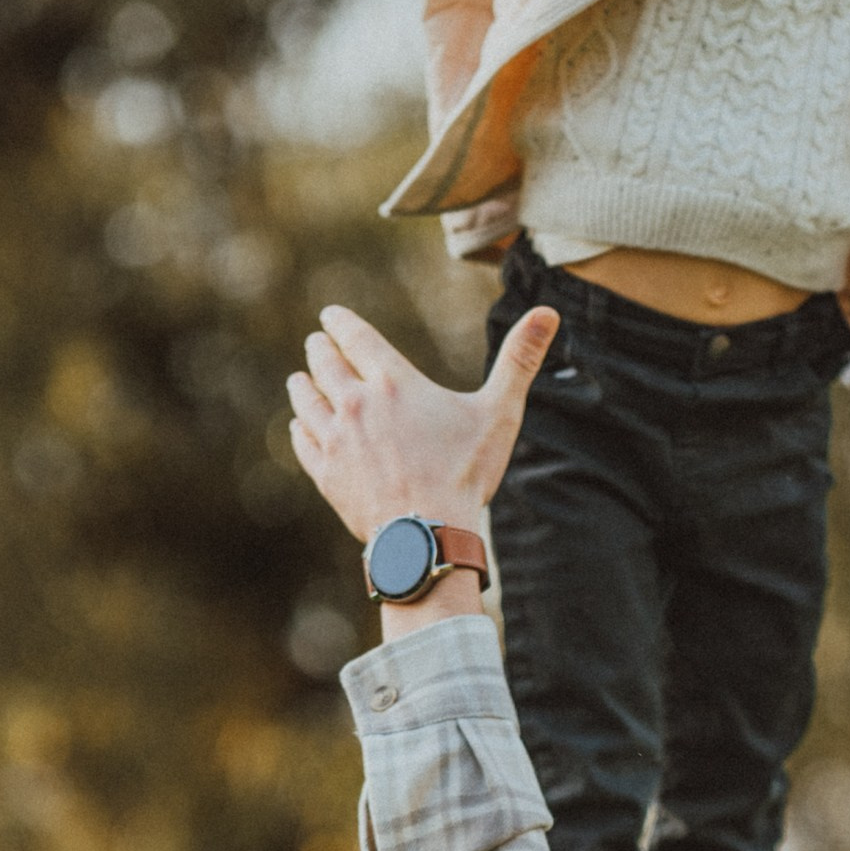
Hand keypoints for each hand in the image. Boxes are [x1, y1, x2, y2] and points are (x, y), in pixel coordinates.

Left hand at [288, 302, 557, 618]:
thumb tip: (549, 313)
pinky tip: (302, 425)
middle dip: (319, 350)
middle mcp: (356, 404)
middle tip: (317, 344)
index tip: (330, 316)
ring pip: (306, 401)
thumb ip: (519, 361)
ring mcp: (336, 440)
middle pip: (324, 364)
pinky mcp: (327, 474)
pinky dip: (301, 428)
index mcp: (393, 383)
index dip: (339, 323)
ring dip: (302, 385)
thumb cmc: (465, 475)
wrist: (427, 537)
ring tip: (300, 379)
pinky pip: (304, 441)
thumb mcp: (499, 415)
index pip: (355, 337)